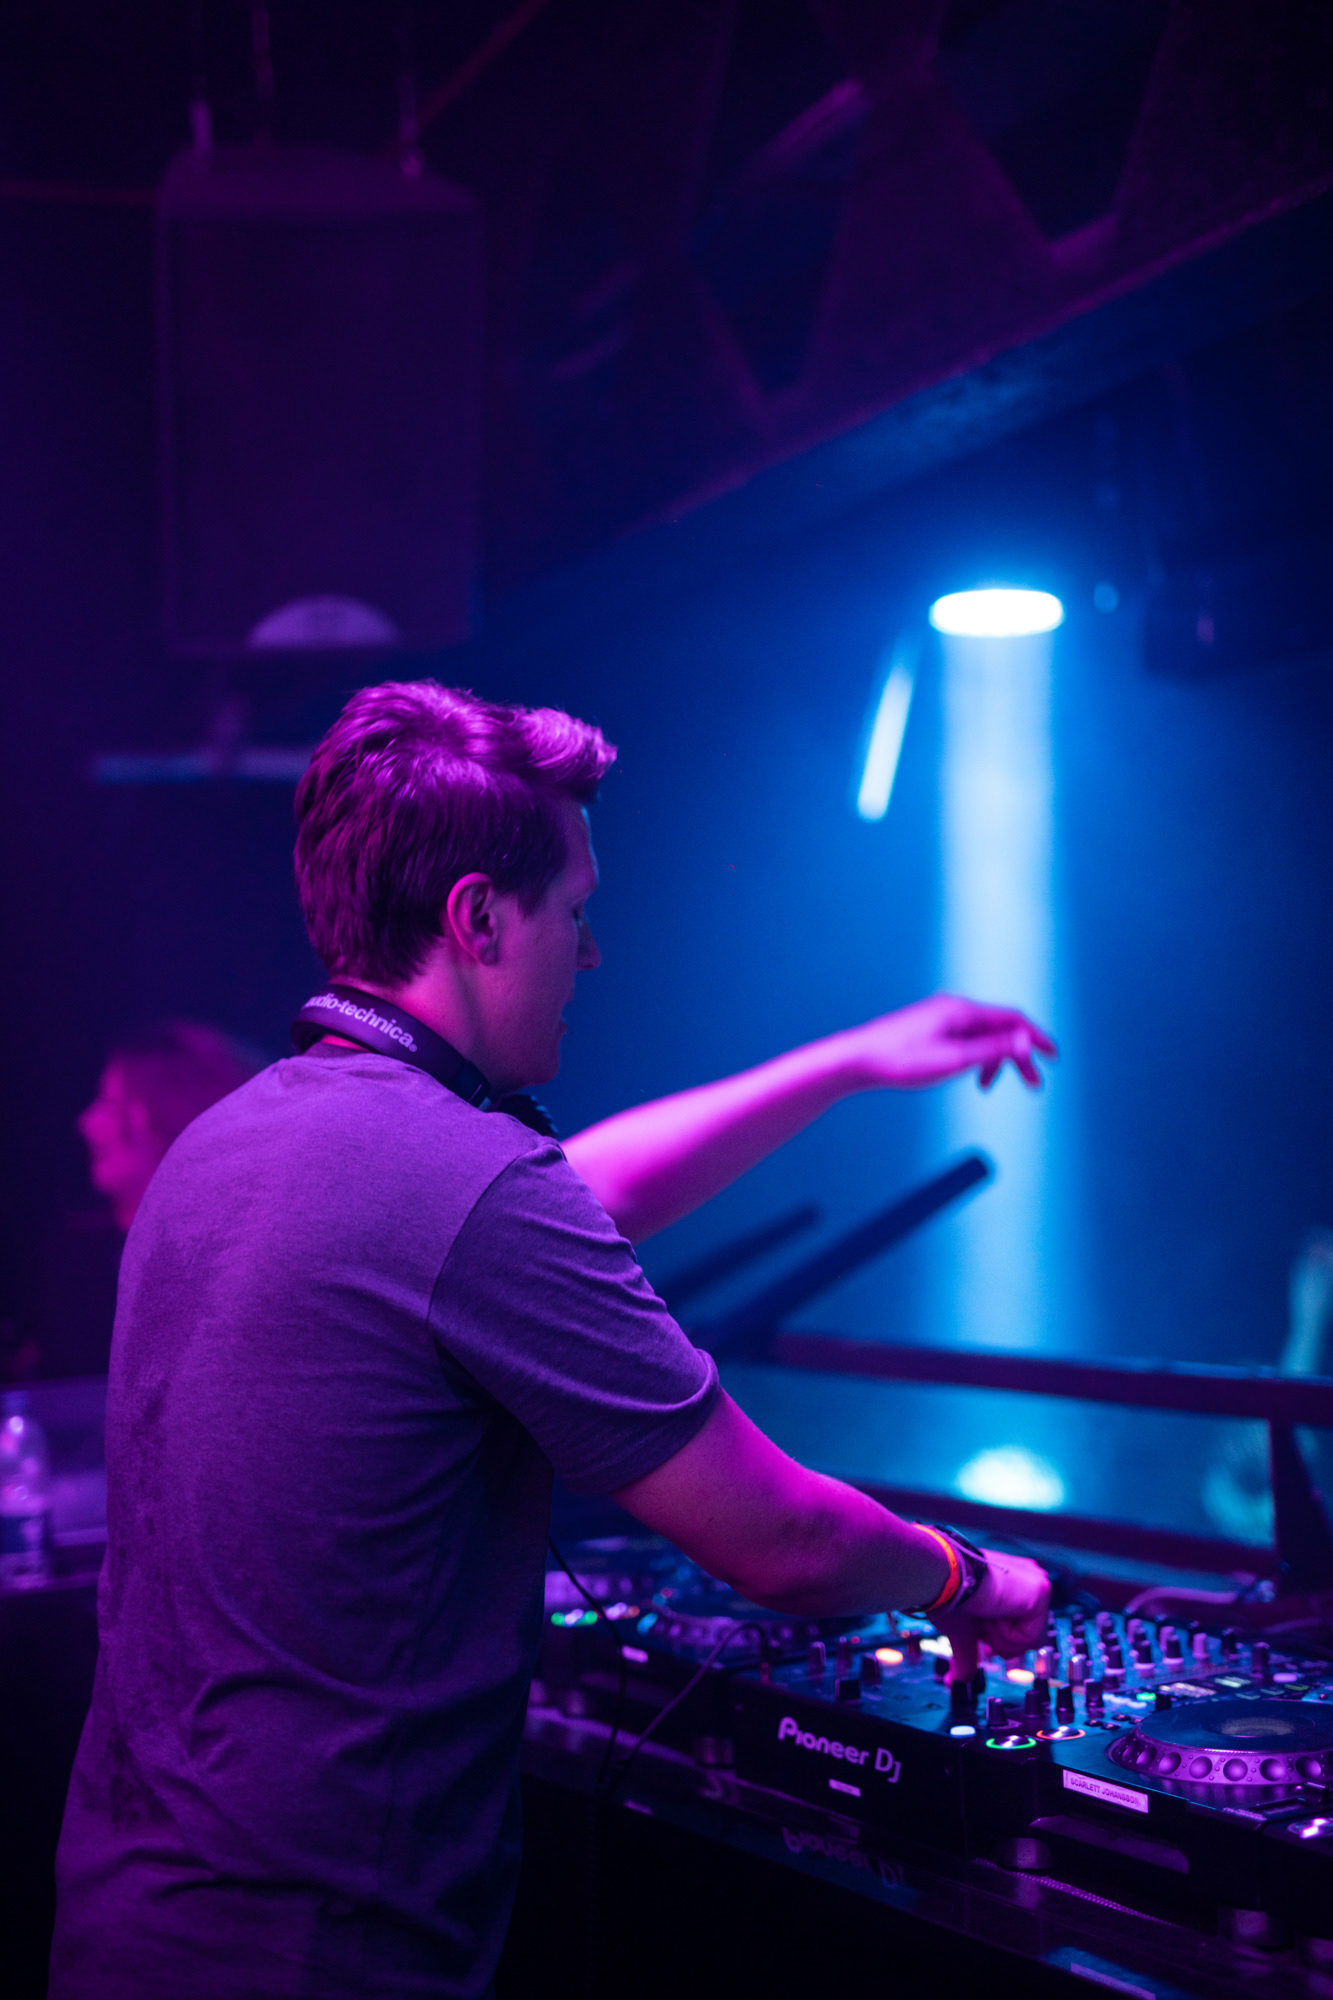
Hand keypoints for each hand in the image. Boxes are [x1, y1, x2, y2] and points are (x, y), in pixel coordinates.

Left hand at [844, 994, 1055, 1092]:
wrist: (858, 1059)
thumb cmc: (900, 1059)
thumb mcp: (953, 1059)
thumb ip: (991, 1049)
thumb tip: (1025, 1038)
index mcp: (962, 1010)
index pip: (1013, 1018)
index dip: (1036, 1037)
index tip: (1053, 1056)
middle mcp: (955, 1009)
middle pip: (1001, 1028)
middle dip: (1019, 1055)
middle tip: (1034, 1084)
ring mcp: (942, 1018)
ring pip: (983, 1036)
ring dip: (996, 1060)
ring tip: (990, 1086)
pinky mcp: (932, 1029)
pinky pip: (966, 1041)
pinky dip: (975, 1058)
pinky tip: (967, 1076)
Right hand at [937, 1548, 1049, 1682]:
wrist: (943, 1578)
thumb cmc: (948, 1596)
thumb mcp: (964, 1631)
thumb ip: (968, 1656)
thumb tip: (950, 1683)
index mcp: (1015, 1584)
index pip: (1021, 1629)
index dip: (999, 1640)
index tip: (982, 1638)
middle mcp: (1030, 1579)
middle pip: (1028, 1638)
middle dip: (999, 1640)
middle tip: (982, 1622)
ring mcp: (1037, 1584)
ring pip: (1029, 1641)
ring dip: (1000, 1637)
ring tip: (985, 1613)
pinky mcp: (1041, 1591)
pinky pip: (1031, 1637)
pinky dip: (1006, 1633)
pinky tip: (992, 1612)